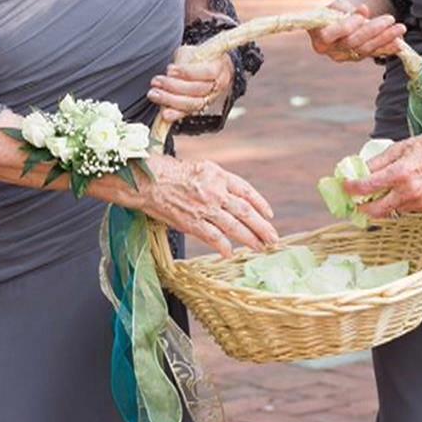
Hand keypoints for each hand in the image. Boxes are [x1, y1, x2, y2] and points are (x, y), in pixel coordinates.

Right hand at [134, 154, 277, 257]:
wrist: (147, 180)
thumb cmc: (170, 172)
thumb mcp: (201, 168)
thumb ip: (219, 181)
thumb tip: (234, 196)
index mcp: (218, 175)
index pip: (246, 191)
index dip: (260, 204)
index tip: (269, 215)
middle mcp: (215, 191)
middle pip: (246, 211)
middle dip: (262, 227)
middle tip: (273, 238)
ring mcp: (205, 208)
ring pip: (234, 227)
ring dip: (250, 239)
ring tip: (261, 248)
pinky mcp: (192, 222)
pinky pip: (214, 237)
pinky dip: (224, 247)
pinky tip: (231, 253)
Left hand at [148, 48, 232, 126]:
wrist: (211, 67)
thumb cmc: (202, 57)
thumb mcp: (194, 50)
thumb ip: (185, 59)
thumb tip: (171, 71)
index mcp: (219, 67)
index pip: (207, 72)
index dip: (188, 72)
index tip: (170, 69)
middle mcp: (216, 86)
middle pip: (197, 90)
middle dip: (174, 86)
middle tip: (157, 81)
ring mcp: (209, 99)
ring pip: (192, 104)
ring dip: (170, 100)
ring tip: (155, 94)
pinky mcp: (199, 108)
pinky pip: (188, 114)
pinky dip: (175, 114)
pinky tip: (164, 113)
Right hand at [307, 0, 404, 63]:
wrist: (336, 23)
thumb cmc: (333, 13)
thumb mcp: (335, 7)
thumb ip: (346, 9)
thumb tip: (364, 11)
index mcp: (320, 38)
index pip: (331, 35)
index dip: (347, 25)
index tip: (363, 10)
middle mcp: (332, 51)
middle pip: (352, 43)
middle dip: (373, 30)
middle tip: (390, 19)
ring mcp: (346, 56)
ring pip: (366, 50)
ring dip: (385, 39)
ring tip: (400, 29)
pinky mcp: (358, 57)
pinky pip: (374, 53)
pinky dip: (388, 48)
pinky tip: (399, 43)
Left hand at [350, 126, 421, 219]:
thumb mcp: (397, 149)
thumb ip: (375, 163)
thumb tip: (358, 171)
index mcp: (400, 174)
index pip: (367, 187)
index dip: (351, 188)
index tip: (344, 186)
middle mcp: (408, 191)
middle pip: (375, 210)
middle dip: (361, 207)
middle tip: (353, 200)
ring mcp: (417, 201)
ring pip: (388, 212)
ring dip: (377, 206)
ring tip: (372, 195)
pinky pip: (401, 210)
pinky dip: (393, 204)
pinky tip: (392, 193)